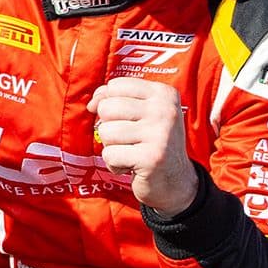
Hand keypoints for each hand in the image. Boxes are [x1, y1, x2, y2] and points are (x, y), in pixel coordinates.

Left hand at [91, 75, 198, 213]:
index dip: (108, 102)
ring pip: (105, 132)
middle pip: (107, 107)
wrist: (176, 181)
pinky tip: (132, 167)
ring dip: (112, 147)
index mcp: (163, 93)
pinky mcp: (151, 158)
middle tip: (128, 140)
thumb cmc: (151, 143)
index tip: (121, 118)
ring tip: (131, 153)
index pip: (115, 86)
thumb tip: (92, 103)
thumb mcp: (140, 113)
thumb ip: (115, 99)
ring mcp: (160, 133)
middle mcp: (165, 110)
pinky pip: (110, 155)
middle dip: (109, 127)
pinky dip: (115, 165)